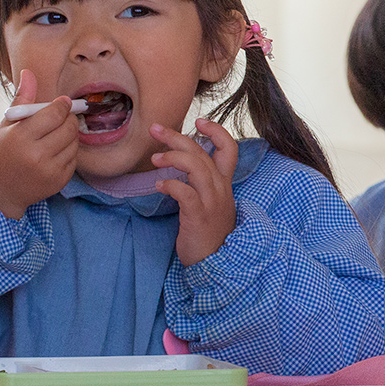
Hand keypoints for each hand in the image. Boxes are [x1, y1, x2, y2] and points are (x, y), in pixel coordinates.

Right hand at [0, 69, 78, 218]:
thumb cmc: (1, 152)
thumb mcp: (6, 125)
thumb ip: (22, 100)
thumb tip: (29, 73)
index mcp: (21, 138)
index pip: (54, 114)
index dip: (62, 105)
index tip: (62, 102)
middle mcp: (36, 155)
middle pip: (68, 127)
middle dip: (69, 118)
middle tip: (61, 117)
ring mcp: (49, 171)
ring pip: (74, 142)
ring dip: (69, 135)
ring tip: (55, 135)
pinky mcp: (58, 182)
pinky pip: (74, 159)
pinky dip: (69, 152)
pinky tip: (55, 151)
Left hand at [150, 118, 237, 265]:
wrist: (216, 265)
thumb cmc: (207, 232)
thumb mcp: (210, 203)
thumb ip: (201, 183)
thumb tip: (180, 162)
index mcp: (224, 184)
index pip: (229, 149)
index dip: (216, 131)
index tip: (198, 120)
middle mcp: (220, 189)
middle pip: (202, 153)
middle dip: (177, 137)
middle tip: (155, 129)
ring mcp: (211, 202)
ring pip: (196, 167)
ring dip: (173, 157)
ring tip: (155, 159)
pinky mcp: (199, 216)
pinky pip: (185, 192)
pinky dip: (171, 184)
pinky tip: (159, 186)